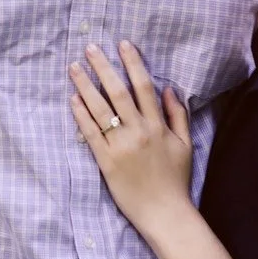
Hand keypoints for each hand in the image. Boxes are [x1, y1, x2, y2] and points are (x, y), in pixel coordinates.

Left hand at [69, 40, 192, 233]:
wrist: (166, 215)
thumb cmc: (176, 180)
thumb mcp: (184, 144)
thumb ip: (177, 114)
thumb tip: (168, 88)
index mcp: (157, 125)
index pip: (143, 86)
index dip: (132, 62)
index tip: (122, 43)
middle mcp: (138, 131)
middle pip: (117, 92)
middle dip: (103, 67)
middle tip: (89, 47)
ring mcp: (120, 147)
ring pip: (100, 109)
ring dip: (86, 85)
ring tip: (74, 68)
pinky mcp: (106, 163)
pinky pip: (90, 135)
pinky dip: (81, 115)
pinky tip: (73, 99)